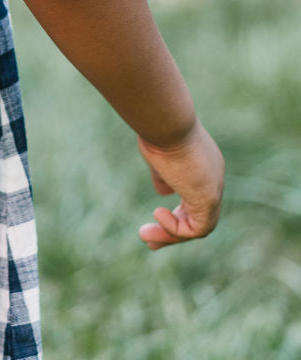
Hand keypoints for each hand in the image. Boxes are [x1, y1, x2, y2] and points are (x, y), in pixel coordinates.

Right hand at [136, 120, 224, 248]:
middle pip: (198, 215)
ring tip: (144, 235)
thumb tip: (163, 192)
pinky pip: (196, 229)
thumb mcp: (158, 155)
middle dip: (173, 230)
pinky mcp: (208, 198)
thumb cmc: (158, 131)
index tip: (154, 217)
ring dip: (170, 235)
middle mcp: (213, 177)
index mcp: (203, 165)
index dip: (176, 212)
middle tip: (148, 239)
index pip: (195, 197)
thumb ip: (163, 175)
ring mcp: (214, 188)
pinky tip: (157, 212)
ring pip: (198, 226)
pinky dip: (175, 228)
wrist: (167, 121)